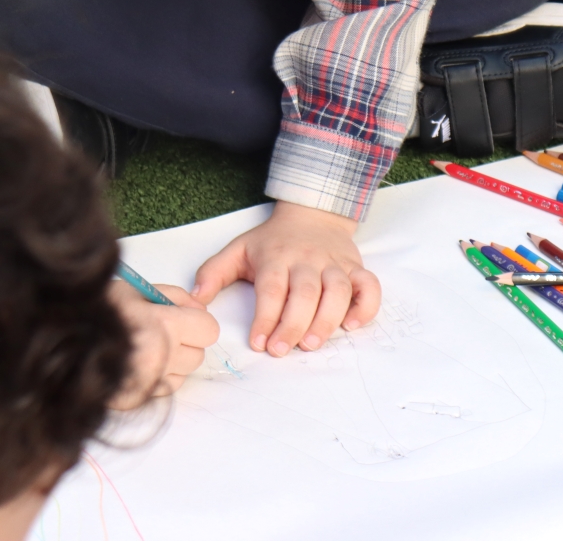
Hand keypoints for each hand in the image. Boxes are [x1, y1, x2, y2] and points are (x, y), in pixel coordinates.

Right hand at [107, 282, 219, 406]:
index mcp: (162, 326)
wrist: (60, 340)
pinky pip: (163, 390)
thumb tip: (200, 310)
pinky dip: (158, 379)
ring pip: (183, 375)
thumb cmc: (96, 309)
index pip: (209, 330)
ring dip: (173, 363)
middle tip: (161, 332)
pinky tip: (138, 365)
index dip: (197, 323)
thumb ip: (175, 297)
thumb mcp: (136, 290)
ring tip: (146, 347)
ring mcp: (147, 383)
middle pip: (198, 356)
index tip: (182, 319)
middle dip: (186, 343)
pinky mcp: (135, 400)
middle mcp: (159, 358)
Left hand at [191, 200, 380, 356]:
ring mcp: (334, 264)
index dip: (265, 317)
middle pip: (304, 293)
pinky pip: (369, 286)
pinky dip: (364, 306)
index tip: (257, 342)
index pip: (272, 288)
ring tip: (311, 344)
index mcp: (276, 257)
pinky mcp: (355, 268)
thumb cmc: (272, 240)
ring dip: (326, 320)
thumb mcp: (238, 249)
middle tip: (281, 350)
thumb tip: (194, 301)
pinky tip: (351, 324)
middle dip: (293, 325)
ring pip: (337, 291)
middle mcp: (307, 260)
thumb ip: (213, 273)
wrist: (312, 213)